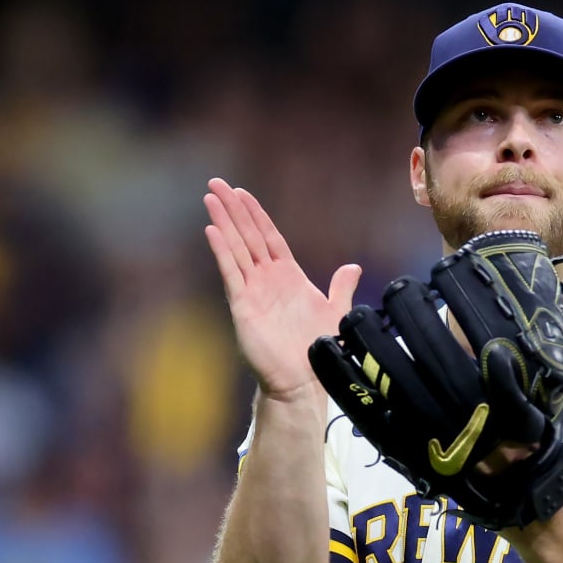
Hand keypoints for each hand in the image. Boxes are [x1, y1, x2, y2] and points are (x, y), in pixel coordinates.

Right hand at [204, 179, 361, 402]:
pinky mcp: (243, 306)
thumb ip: (341, 288)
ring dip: (224, 222)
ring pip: (237, 248)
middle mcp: (267, 279)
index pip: (269, 237)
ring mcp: (253, 291)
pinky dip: (222, 251)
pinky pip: (231, 273)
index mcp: (288, 276)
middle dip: (234, 209)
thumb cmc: (318, 349)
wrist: (304, 380)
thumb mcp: (336, 312)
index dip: (256, 214)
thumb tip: (352, 267)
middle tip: (217, 182)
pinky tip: (213, 230)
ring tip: (210, 197)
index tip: (243, 193)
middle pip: (248, 235)